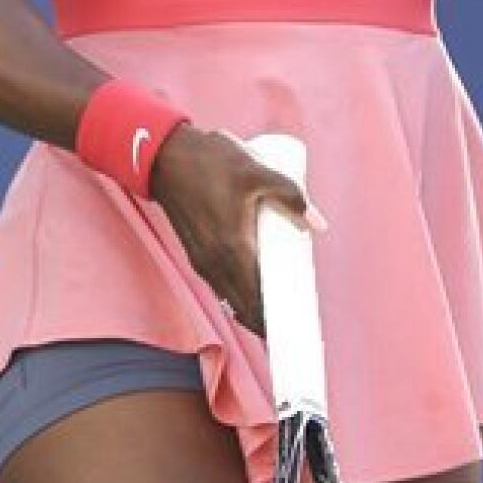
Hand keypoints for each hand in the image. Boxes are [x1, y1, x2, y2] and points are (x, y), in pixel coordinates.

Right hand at [148, 123, 325, 335]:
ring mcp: (201, 261)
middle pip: (244, 308)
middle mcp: (214, 264)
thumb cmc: (210, 162)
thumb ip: (290, 194)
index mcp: (231, 249)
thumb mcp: (256, 171)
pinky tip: (253, 284)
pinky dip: (238, 293)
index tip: (296, 326)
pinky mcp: (196, 253)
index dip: (276, 320)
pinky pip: (221, 285)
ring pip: (231, 298)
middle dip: (268, 319)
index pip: (257, 302)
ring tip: (280, 302)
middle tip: (295, 316)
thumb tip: (319, 224)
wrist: (164, 157)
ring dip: (253, 307)